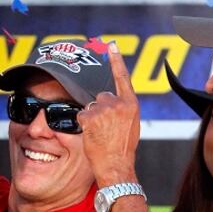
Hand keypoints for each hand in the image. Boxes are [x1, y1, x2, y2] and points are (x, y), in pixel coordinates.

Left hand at [76, 43, 140, 186]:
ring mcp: (103, 109)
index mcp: (131, 104)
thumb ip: (123, 110)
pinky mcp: (89, 116)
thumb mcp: (131, 125)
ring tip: (101, 134)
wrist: (117, 166)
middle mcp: (118, 103)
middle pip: (101, 96)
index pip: (122, 77)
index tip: (110, 45)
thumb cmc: (123, 150)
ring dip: (91, 117)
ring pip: (90, 106)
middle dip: (100, 109)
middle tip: (106, 128)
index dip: (116, 60)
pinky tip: (92, 135)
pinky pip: (81, 115)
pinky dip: (83, 124)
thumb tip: (113, 104)